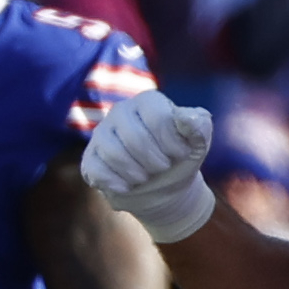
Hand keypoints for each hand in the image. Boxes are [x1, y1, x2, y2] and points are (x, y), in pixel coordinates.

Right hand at [80, 91, 216, 243]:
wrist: (165, 186)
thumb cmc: (180, 158)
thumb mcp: (198, 142)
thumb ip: (198, 126)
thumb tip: (185, 119)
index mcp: (147, 102)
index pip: (157, 118)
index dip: (171, 143)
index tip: (180, 154)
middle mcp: (121, 112)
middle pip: (135, 138)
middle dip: (155, 162)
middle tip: (162, 168)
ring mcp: (102, 134)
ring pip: (114, 154)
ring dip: (136, 174)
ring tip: (146, 177)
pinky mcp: (91, 157)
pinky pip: (97, 170)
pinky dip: (116, 184)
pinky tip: (127, 187)